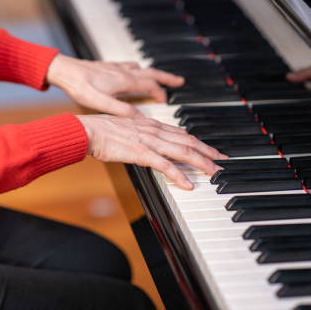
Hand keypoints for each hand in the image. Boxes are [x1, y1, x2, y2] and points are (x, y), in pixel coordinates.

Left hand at [46, 54, 183, 116]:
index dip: (160, 93)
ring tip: (161, 77)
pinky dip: (137, 68)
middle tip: (180, 81)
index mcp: (124, 81)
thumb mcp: (100, 102)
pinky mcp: (108, 66)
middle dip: (166, 78)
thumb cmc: (79, 87)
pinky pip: (129, 65)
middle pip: (151, 73)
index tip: (166, 101)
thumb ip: (121, 110)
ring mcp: (116, 67)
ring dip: (154, 73)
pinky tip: (134, 70)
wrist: (63, 70)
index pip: (150, 85)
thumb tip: (139, 118)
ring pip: (142, 68)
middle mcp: (123, 72)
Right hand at [77, 115, 226, 189]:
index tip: (211, 151)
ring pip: (182, 151)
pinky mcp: (140, 152)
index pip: (182, 133)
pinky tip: (187, 184)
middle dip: (208, 152)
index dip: (199, 142)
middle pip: (188, 141)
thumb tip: (149, 145)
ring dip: (201, 163)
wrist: (87, 130)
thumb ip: (141, 135)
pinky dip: (178, 175)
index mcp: (151, 125)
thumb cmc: (102, 131)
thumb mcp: (126, 129)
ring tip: (215, 173)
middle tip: (223, 162)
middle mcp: (154, 130)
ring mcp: (149, 141)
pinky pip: (164, 165)